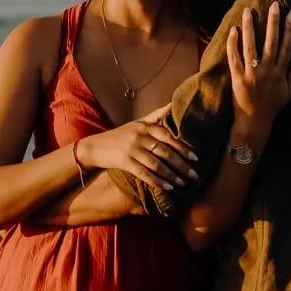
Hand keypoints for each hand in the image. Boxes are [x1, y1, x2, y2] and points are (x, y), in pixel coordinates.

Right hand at [74, 108, 199, 190]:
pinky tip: (167, 188)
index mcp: (145, 127)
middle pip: (165, 152)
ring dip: (171, 175)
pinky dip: (157, 181)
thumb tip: (172, 103)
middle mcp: (140, 136)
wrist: (94, 147)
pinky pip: (144, 173)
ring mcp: (132, 149)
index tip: (195, 158)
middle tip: (194, 175)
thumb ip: (155, 115)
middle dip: (181, 164)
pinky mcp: (124, 162)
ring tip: (183, 183)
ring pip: (156, 164)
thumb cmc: (119, 135)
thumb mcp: (137, 123)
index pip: (168, 137)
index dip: (183, 148)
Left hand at [227, 0, 290, 137]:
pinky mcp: (237, 78)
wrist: (254, 123)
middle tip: (273, 5)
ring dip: (250, 28)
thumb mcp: (289, 91)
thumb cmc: (273, 106)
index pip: (287, 46)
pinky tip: (234, 30)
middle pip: (271, 42)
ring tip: (248, 11)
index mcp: (280, 73)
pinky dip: (234, 44)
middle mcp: (267, 70)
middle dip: (273, 22)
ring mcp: (251, 73)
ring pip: (251, 46)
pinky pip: (235, 58)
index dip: (290, 29)